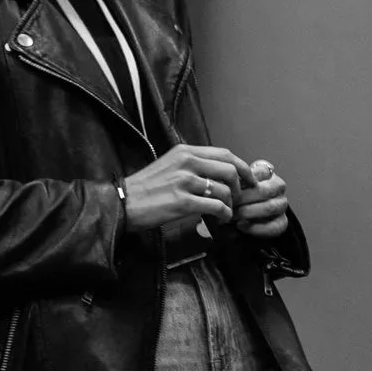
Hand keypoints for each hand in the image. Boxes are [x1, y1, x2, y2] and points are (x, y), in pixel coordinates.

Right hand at [121, 144, 251, 231]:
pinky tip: (221, 219)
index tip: (249, 180)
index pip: (224, 153)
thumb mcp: (170, 165)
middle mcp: (186, 162)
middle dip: (240, 187)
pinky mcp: (182, 202)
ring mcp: (184, 182)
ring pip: (225, 190)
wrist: (122, 203)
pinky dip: (224, 214)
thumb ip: (194, 165)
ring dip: (231, 204)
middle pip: (230, 170)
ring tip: (226, 211)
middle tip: (238, 199)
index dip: (242, 167)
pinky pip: (216, 207)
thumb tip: (222, 172)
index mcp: (185, 151)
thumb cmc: (147, 188)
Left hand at [233, 159, 290, 239]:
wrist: (242, 215)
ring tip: (232, 216)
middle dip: (243, 199)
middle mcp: (278, 187)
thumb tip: (225, 179)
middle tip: (227, 204)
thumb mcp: (233, 183)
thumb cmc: (235, 196)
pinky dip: (255, 228)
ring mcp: (282, 204)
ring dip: (248, 213)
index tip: (227, 188)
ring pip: (270, 207)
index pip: (259, 173)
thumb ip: (233, 179)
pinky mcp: (282, 222)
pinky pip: (274, 226)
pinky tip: (241, 226)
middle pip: (264, 191)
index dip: (242, 181)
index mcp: (268, 173)